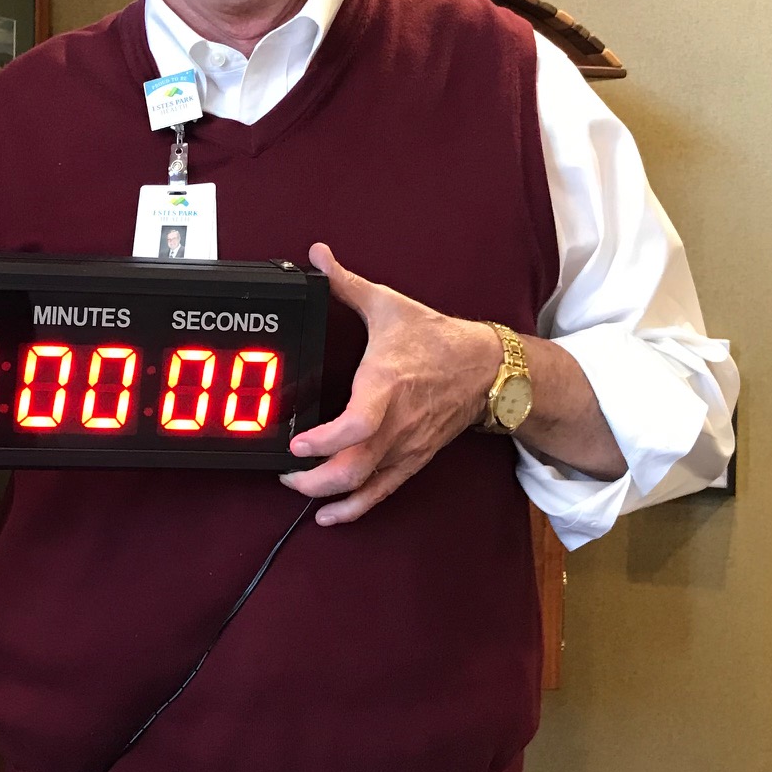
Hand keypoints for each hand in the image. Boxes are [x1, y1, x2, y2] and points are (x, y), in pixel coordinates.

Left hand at [282, 243, 501, 525]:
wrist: (487, 368)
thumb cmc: (436, 338)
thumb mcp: (388, 305)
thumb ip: (346, 282)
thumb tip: (317, 255)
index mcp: (386, 385)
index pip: (357, 425)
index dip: (324, 441)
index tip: (296, 445)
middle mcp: (395, 423)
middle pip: (354, 468)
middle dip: (313, 480)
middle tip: (284, 473)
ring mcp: (404, 445)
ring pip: (365, 486)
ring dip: (328, 496)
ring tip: (299, 492)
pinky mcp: (412, 458)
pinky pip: (382, 492)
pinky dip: (355, 508)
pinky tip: (330, 516)